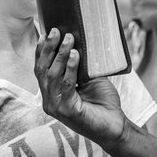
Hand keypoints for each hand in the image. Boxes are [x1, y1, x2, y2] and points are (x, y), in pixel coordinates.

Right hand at [35, 29, 126, 148]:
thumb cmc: (102, 103)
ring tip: (68, 39)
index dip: (41, 51)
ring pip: (52, 76)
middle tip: (55, 31)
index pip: (41, 69)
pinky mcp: (67, 111)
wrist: (115, 126)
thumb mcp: (88, 79)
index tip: (45, 33)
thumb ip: (79, 66)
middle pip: (43, 70)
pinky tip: (74, 55)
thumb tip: (77, 43)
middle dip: (48, 48)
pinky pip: (66, 85)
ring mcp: (56, 107)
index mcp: (51, 93)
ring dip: (59, 55)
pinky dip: (70, 68)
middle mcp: (49, 100)